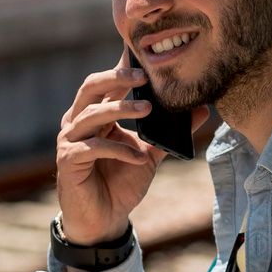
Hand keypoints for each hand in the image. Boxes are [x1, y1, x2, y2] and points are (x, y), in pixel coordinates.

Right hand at [55, 47, 209, 244]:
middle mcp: (78, 122)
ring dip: (120, 109)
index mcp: (96, 114)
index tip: (143, 54)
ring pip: (91, 114)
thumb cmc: (121, 182)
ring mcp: (70, 140)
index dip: (121, 67)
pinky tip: (140, 158)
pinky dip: (119, 150)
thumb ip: (170, 133)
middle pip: (91, 88)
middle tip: (143, 75)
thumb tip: (202, 111)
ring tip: (148, 109)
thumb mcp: (150, 154)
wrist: (104, 218)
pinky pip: (93, 148)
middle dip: (116, 77)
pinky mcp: (68, 160)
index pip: (106, 83)